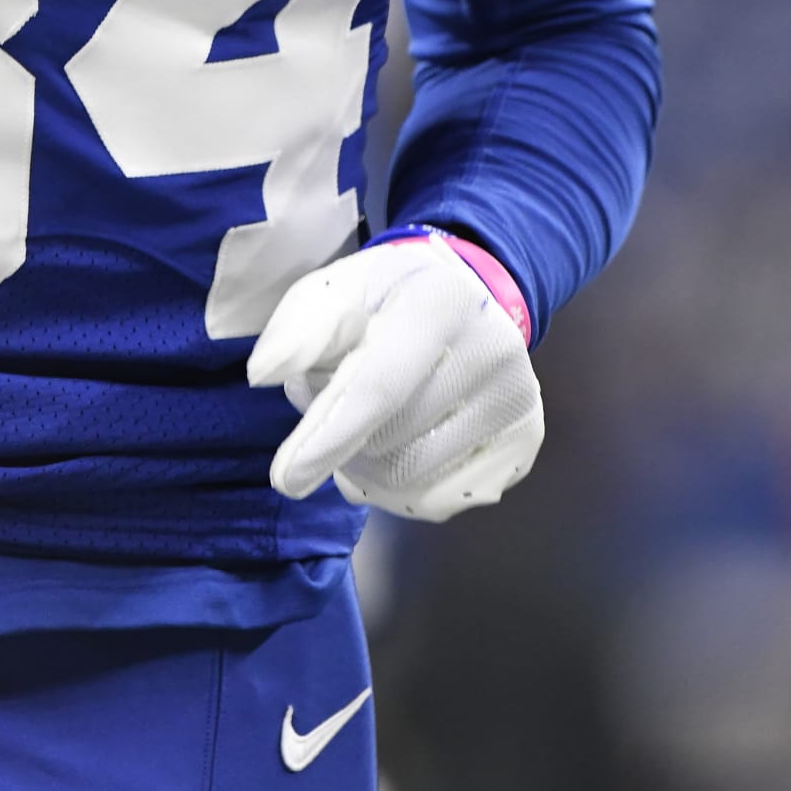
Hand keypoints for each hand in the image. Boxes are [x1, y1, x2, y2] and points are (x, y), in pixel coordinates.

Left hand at [247, 232, 543, 520]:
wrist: (464, 296)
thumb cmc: (385, 298)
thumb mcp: (335, 290)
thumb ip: (296, 329)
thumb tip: (263, 375)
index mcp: (439, 302)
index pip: (380, 385)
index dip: (329, 436)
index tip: (286, 479)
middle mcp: (493, 350)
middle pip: (393, 441)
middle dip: (342, 439)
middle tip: (333, 405)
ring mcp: (517, 398)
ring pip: (416, 481)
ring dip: (367, 470)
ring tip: (361, 427)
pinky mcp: (526, 437)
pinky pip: (444, 500)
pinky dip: (402, 492)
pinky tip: (395, 450)